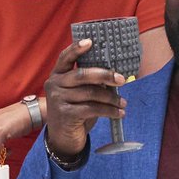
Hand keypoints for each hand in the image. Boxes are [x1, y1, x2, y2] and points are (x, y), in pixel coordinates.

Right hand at [43, 39, 125, 157]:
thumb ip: (88, 82)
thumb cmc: (75, 110)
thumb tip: (114, 74)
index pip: (65, 57)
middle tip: (122, 79)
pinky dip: (109, 111)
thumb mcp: (78, 93)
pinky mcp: (66, 114)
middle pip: (82, 75)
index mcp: (58, 75)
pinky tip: (119, 113)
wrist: (63, 138)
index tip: (91, 41)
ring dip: (111, 98)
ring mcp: (58, 100)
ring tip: (123, 103)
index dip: (77, 48)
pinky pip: (93, 109)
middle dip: (105, 75)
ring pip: (91, 93)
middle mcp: (55, 84)